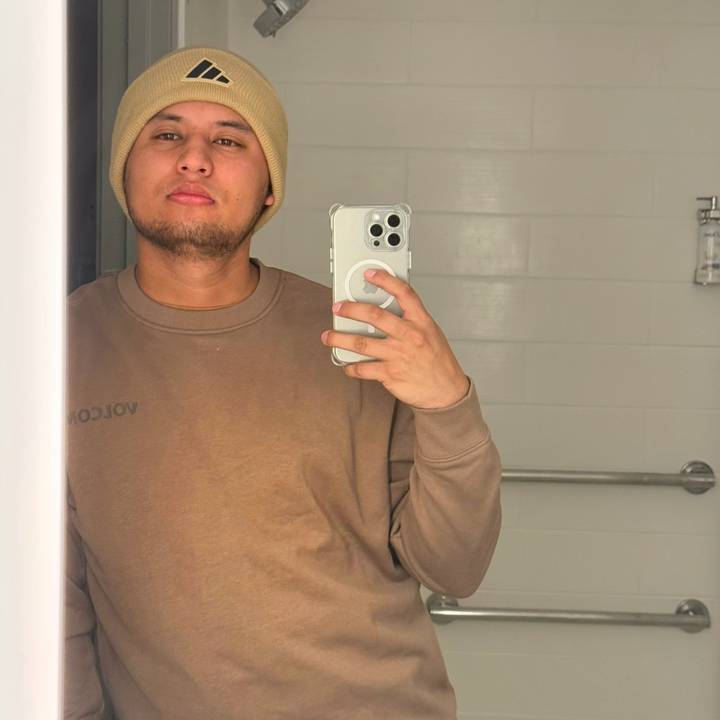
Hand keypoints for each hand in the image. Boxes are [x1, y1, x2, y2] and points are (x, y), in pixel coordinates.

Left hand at [320, 269, 469, 409]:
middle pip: (375, 316)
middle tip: (338, 308)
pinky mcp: (390, 374)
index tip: (370, 274)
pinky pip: (363, 369)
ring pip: (362, 343)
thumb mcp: (431, 333)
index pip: (404, 293)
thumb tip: (386, 310)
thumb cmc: (438, 361)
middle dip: (351, 310)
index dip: (385, 280)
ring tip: (329, 336)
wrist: (446, 391)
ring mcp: (398, 355)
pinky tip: (346, 365)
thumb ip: (411, 320)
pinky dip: (350, 367)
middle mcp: (409, 336)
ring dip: (340, 339)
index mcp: (421, 322)